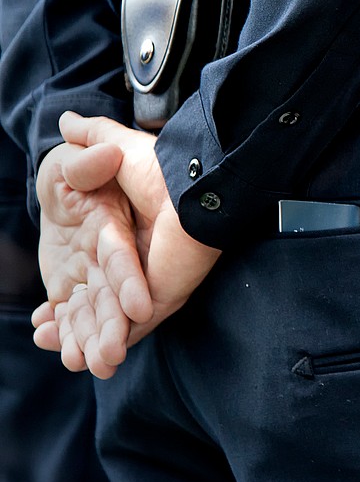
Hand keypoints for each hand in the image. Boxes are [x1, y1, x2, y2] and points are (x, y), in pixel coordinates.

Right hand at [33, 112, 220, 376]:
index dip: (65, 297)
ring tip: (68, 359)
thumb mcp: (117, 147)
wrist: (194, 182)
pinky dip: (109, 340)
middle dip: (73, 327)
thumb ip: (92, 141)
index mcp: (124, 238)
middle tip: (43, 338)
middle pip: (98, 304)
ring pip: (114, 321)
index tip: (42, 315)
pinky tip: (81, 355)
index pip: (90, 276)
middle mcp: (140, 264)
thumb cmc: (162, 166)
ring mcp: (153, 282)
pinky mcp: (165, 296)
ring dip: (87, 340)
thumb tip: (67, 122)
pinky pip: (132, 327)